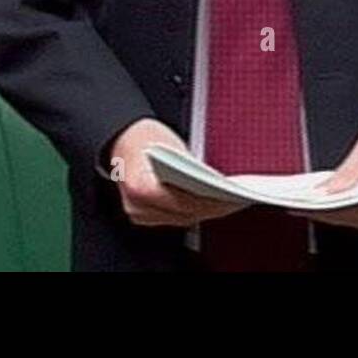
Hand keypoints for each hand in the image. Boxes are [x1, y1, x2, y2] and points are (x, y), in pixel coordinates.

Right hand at [108, 118, 245, 228]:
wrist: (122, 139)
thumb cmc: (146, 138)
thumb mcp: (173, 146)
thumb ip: (191, 168)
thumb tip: (217, 184)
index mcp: (140, 187)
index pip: (182, 201)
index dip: (209, 202)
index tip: (229, 198)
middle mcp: (136, 206)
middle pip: (183, 214)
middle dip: (211, 208)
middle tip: (235, 200)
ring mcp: (138, 214)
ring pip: (180, 219)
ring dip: (204, 211)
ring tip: (227, 202)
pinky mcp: (143, 216)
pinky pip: (174, 217)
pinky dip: (192, 211)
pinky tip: (209, 203)